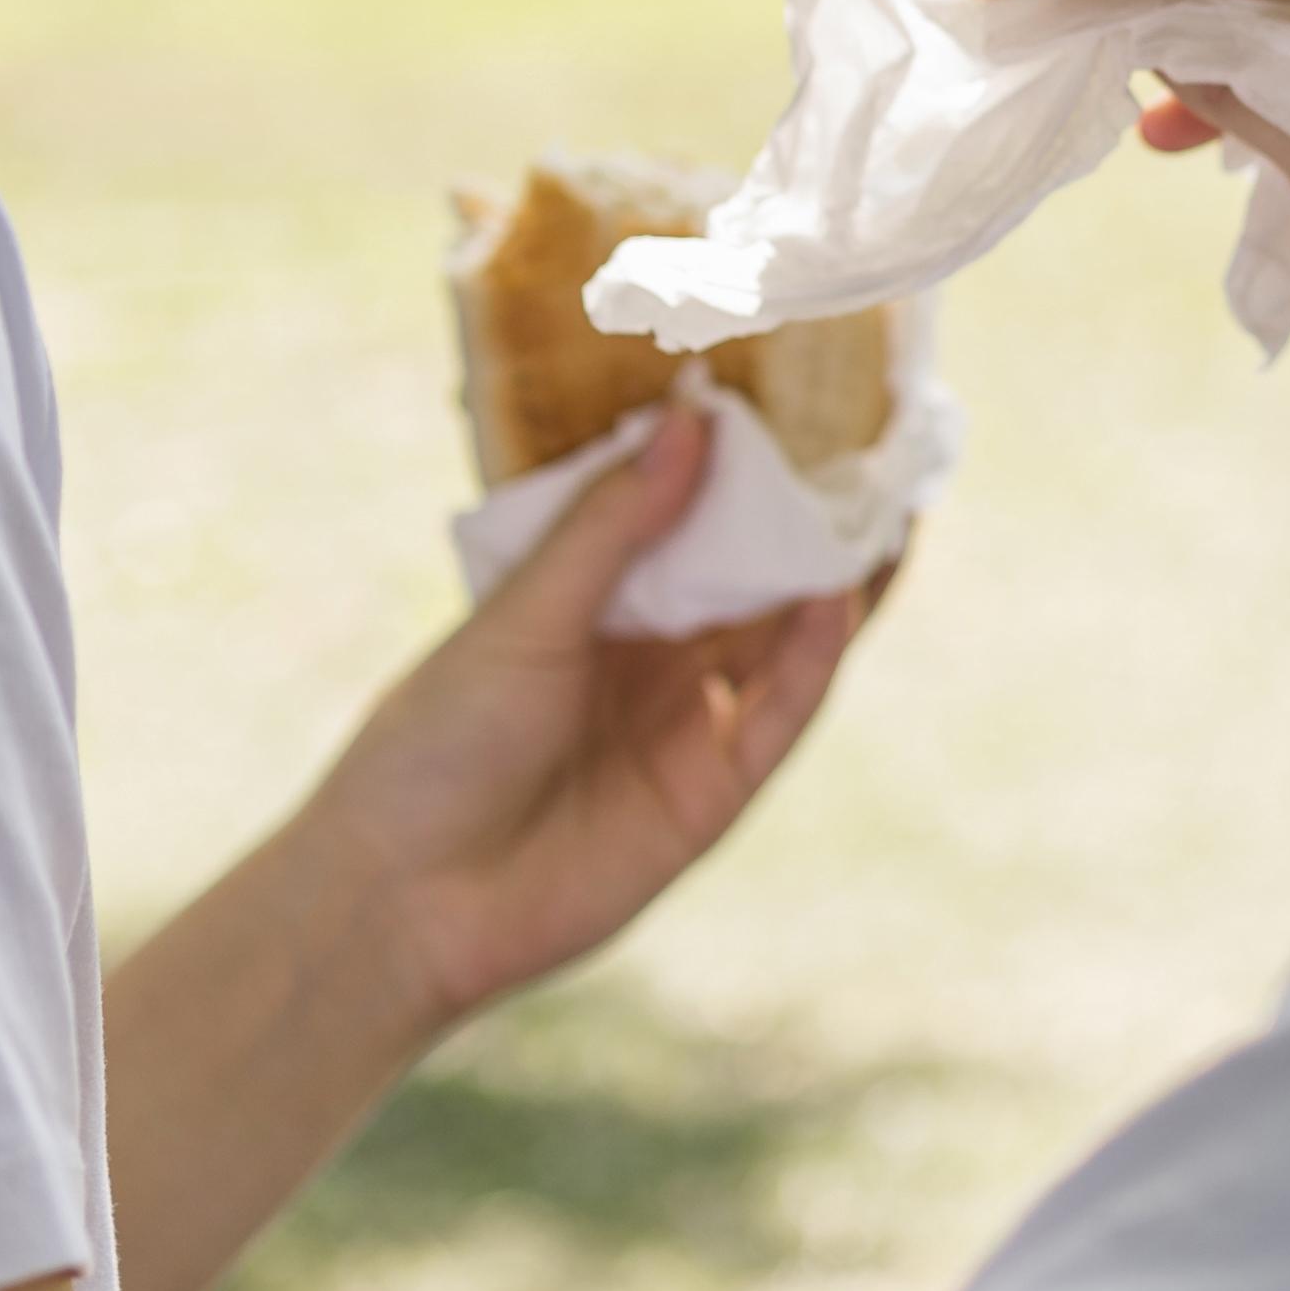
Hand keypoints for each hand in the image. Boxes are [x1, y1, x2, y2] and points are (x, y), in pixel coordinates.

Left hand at [296, 405, 873, 1037]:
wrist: (403, 894)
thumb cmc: (437, 741)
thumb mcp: (523, 614)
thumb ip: (613, 526)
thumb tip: (693, 420)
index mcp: (595, 603)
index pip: (687, 519)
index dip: (740, 467)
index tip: (792, 396)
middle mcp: (652, 657)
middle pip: (753, 576)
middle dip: (811, 518)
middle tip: (874, 447)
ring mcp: (687, 723)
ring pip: (786, 640)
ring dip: (836, 580)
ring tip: (886, 509)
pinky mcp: (712, 792)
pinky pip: (780, 714)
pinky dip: (812, 657)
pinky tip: (834, 598)